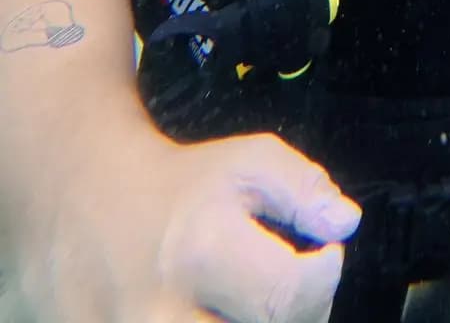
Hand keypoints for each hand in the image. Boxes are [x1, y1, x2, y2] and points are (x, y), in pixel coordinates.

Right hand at [14, 129, 360, 322]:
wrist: (85, 203)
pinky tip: (212, 311)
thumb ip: (305, 189)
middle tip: (280, 292)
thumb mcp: (249, 162)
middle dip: (288, 318)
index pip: (289, 297)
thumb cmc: (180, 187)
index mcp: (198, 250)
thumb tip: (344, 223)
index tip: (323, 257)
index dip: (323, 278)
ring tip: (242, 303)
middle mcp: (157, 314)